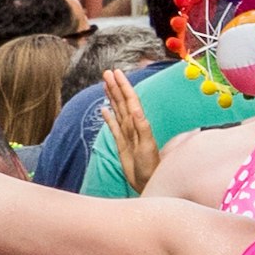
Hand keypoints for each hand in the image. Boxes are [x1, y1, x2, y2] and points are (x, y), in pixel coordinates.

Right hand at [103, 69, 161, 192]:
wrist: (148, 182)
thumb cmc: (151, 166)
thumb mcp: (147, 146)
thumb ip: (142, 127)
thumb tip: (135, 110)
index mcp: (139, 124)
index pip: (130, 100)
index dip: (123, 86)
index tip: (116, 73)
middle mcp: (133, 126)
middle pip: (122, 102)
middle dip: (115, 87)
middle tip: (107, 72)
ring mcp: (127, 134)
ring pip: (117, 111)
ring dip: (112, 97)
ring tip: (105, 84)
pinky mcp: (121, 144)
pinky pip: (113, 127)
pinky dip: (108, 117)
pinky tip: (104, 109)